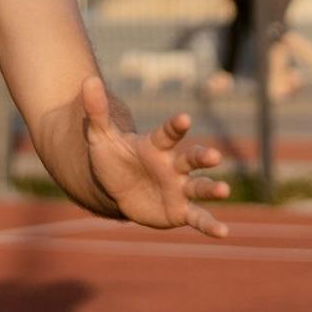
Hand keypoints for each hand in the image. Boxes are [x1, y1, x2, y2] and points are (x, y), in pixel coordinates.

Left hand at [80, 76, 230, 237]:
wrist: (115, 191)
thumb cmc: (113, 159)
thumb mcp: (100, 137)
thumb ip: (97, 111)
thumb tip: (87, 79)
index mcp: (156, 146)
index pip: (168, 133)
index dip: (175, 126)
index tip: (184, 118)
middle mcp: (174, 165)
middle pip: (191, 158)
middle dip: (203, 156)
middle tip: (214, 156)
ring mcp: (180, 188)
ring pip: (200, 187)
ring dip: (212, 189)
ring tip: (224, 191)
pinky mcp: (181, 211)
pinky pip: (198, 217)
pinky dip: (211, 225)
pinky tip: (223, 233)